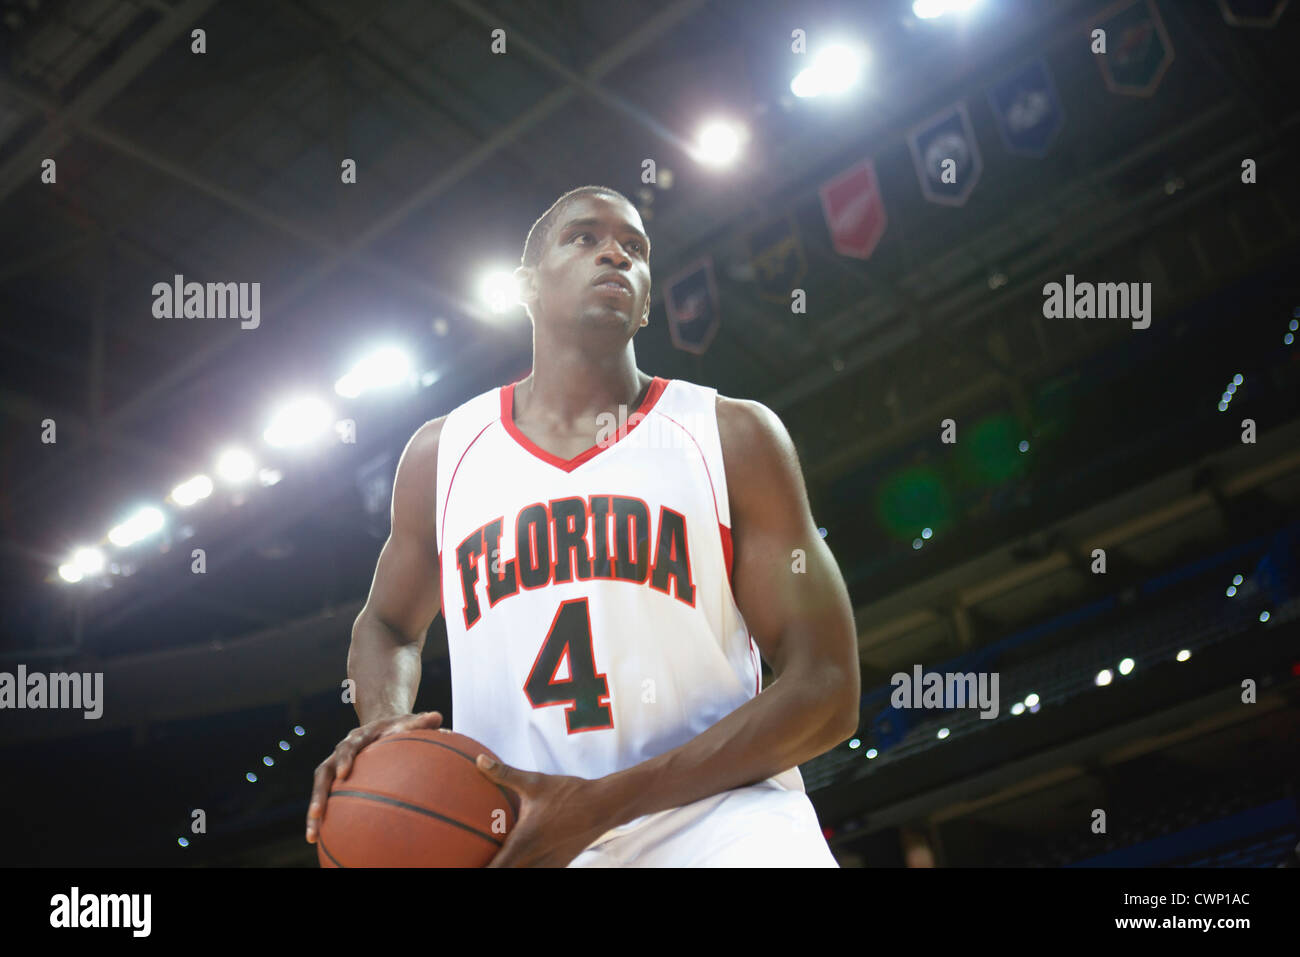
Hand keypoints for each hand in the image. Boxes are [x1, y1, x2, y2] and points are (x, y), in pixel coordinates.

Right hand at [305, 710, 442, 843]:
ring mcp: (336, 767)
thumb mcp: (408, 722)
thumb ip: (420, 723)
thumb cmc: (398, 727)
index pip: (348, 746)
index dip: (345, 758)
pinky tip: (324, 839)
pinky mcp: (336, 781)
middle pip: (323, 772)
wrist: (382, 726)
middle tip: (318, 814)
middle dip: (319, 794)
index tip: (344, 773)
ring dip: (315, 811)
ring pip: (320, 789)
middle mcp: (341, 752)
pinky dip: (324, 818)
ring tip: (313, 836)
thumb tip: (436, 717)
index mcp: (357, 737)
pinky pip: (328, 799)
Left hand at [474, 755, 614, 866]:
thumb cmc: (568, 794)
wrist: (603, 807)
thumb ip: (503, 774)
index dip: (479, 871)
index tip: (460, 865)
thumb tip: (479, 761)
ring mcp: (548, 867)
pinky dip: (522, 870)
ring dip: (506, 871)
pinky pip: (537, 874)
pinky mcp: (557, 867)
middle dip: (488, 871)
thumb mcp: (534, 782)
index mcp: (523, 844)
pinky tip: (516, 863)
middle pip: (505, 876)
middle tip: (469, 863)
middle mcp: (534, 860)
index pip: (495, 869)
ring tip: (490, 863)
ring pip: (522, 878)